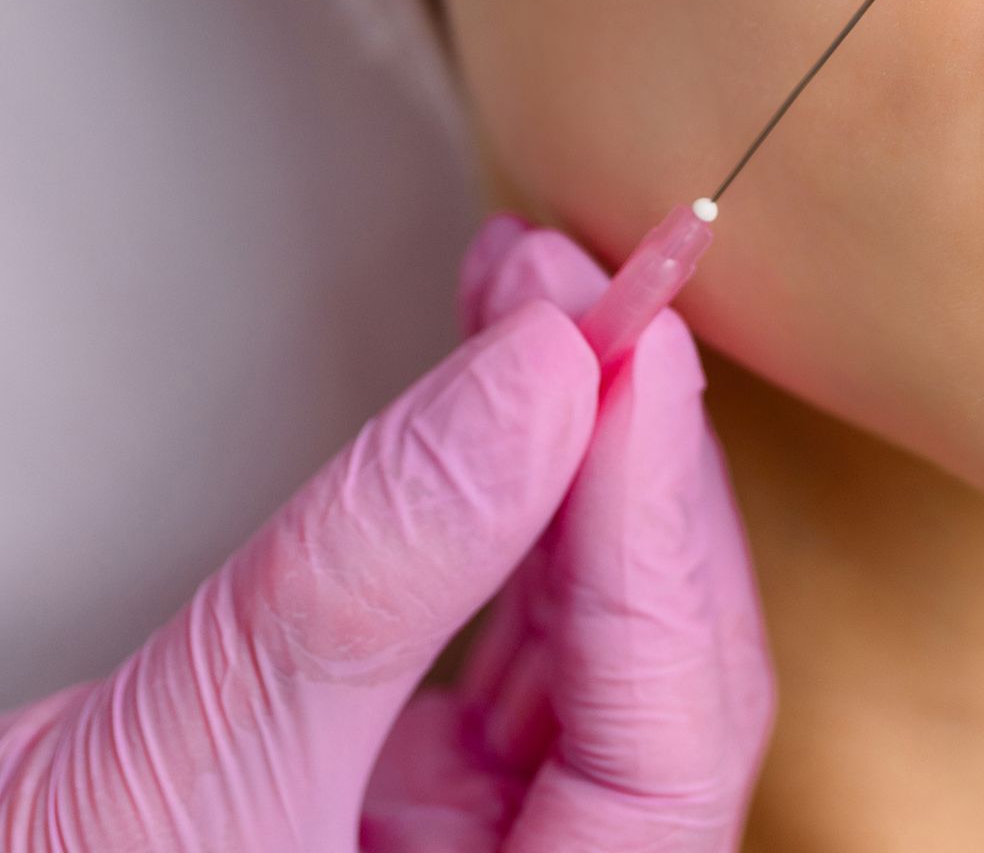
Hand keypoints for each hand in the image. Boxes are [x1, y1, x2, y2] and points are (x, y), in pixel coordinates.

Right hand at [366, 214, 776, 850]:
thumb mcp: (204, 773)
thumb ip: (373, 587)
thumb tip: (534, 384)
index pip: (678, 730)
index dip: (658, 524)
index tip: (631, 349)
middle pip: (664, 660)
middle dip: (626, 454)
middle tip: (584, 287)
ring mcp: (488, 840)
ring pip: (592, 627)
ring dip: (565, 447)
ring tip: (531, 291)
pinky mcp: (417, 792)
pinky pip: (510, 631)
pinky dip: (499, 500)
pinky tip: (492, 389)